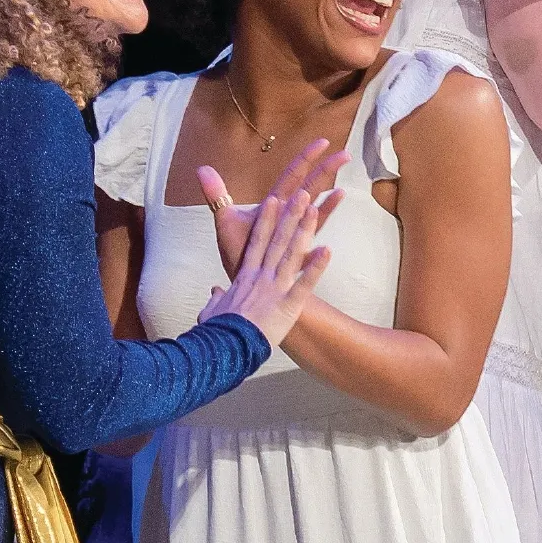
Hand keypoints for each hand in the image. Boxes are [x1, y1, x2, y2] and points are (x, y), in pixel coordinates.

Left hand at [197, 138, 347, 278]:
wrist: (242, 282)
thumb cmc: (238, 252)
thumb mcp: (225, 220)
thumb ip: (217, 194)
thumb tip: (202, 168)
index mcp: (272, 206)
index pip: (291, 176)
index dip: (306, 159)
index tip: (322, 142)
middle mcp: (287, 218)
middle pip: (310, 189)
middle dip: (326, 171)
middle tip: (344, 154)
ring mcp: (293, 236)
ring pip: (314, 214)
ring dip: (327, 202)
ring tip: (342, 189)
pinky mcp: (295, 256)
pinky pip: (308, 245)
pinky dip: (316, 241)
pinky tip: (324, 245)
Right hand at [197, 184, 330, 348]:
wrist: (225, 347)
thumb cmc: (218, 331)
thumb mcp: (212, 311)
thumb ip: (216, 298)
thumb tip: (215, 293)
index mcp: (244, 276)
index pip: (257, 241)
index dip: (266, 220)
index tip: (273, 201)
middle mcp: (260, 276)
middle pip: (277, 240)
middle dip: (289, 216)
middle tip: (302, 195)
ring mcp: (275, 288)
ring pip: (291, 254)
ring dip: (303, 231)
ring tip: (315, 210)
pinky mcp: (288, 304)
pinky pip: (305, 283)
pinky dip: (316, 267)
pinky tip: (329, 250)